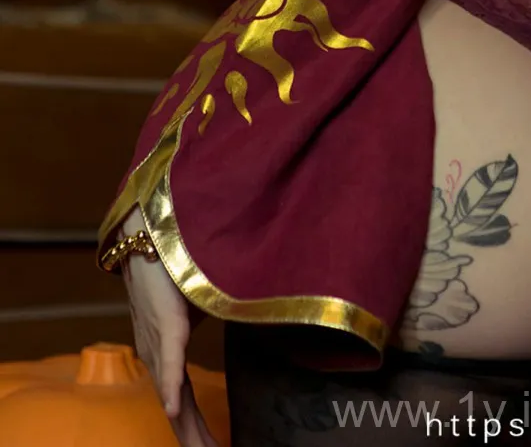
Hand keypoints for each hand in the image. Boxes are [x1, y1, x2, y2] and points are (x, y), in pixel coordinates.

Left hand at [119, 208, 220, 446]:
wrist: (152, 230)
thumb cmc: (176, 263)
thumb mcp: (201, 301)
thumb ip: (218, 318)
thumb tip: (253, 321)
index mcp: (167, 353)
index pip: (185, 403)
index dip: (199, 431)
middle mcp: (158, 355)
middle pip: (180, 411)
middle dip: (196, 440)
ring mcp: (159, 342)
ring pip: (174, 396)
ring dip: (188, 429)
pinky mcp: (164, 322)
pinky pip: (169, 362)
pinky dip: (170, 388)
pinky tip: (171, 411)